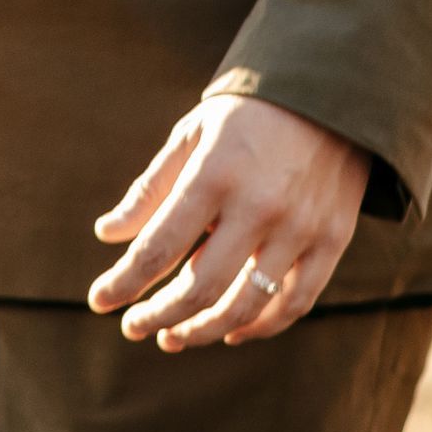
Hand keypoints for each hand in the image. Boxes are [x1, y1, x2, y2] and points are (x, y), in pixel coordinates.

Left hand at [88, 95, 369, 350]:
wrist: (325, 94)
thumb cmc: (244, 116)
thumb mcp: (190, 138)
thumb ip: (151, 190)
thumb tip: (107, 235)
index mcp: (213, 174)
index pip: (160, 246)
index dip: (125, 281)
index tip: (100, 301)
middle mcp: (258, 206)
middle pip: (201, 287)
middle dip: (160, 314)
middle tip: (134, 326)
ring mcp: (300, 228)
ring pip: (248, 306)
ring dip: (204, 330)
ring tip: (174, 336)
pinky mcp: (332, 241)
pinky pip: (294, 302)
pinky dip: (261, 326)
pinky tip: (232, 332)